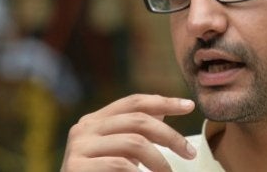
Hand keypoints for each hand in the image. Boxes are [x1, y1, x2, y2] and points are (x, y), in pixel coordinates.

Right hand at [60, 94, 196, 171]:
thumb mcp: (118, 151)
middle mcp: (84, 128)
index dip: (164, 101)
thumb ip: (135, 131)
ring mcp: (79, 147)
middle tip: (190, 153)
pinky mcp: (77, 167)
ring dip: (159, 161)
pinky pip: (120, 165)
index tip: (189, 106)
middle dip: (170, 136)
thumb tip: (165, 110)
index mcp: (95, 120)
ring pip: (134, 143)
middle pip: (139, 120)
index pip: (134, 102)